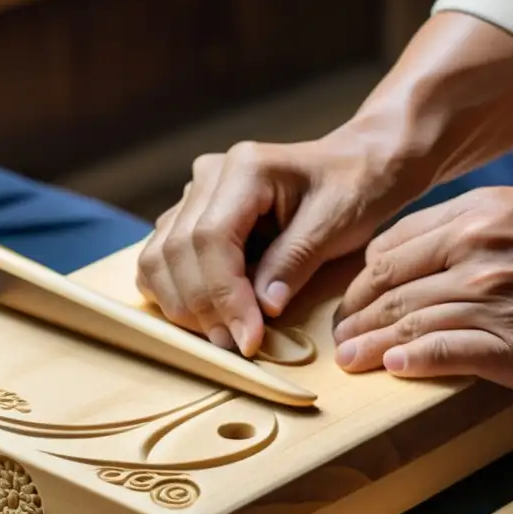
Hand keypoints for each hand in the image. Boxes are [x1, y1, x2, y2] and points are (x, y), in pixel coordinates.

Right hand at [135, 130, 412, 356]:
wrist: (354, 167)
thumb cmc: (353, 190)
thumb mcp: (337, 224)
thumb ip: (295, 261)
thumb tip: (262, 308)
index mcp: (245, 168)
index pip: (211, 238)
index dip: (223, 295)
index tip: (249, 339)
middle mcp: (209, 176)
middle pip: (177, 251)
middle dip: (203, 308)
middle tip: (237, 346)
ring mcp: (194, 194)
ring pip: (158, 258)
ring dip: (183, 306)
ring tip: (225, 335)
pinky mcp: (189, 215)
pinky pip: (160, 260)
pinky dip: (174, 294)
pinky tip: (208, 315)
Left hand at [332, 187, 512, 393]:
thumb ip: (460, 227)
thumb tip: (405, 254)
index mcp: (472, 216)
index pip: (390, 249)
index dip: (362, 280)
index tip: (353, 300)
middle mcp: (474, 251)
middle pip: (389, 286)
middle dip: (355, 315)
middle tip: (339, 336)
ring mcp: (490, 297)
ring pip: (407, 320)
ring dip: (370, 344)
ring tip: (350, 359)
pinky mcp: (509, 342)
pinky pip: (442, 350)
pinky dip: (410, 360)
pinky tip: (391, 368)